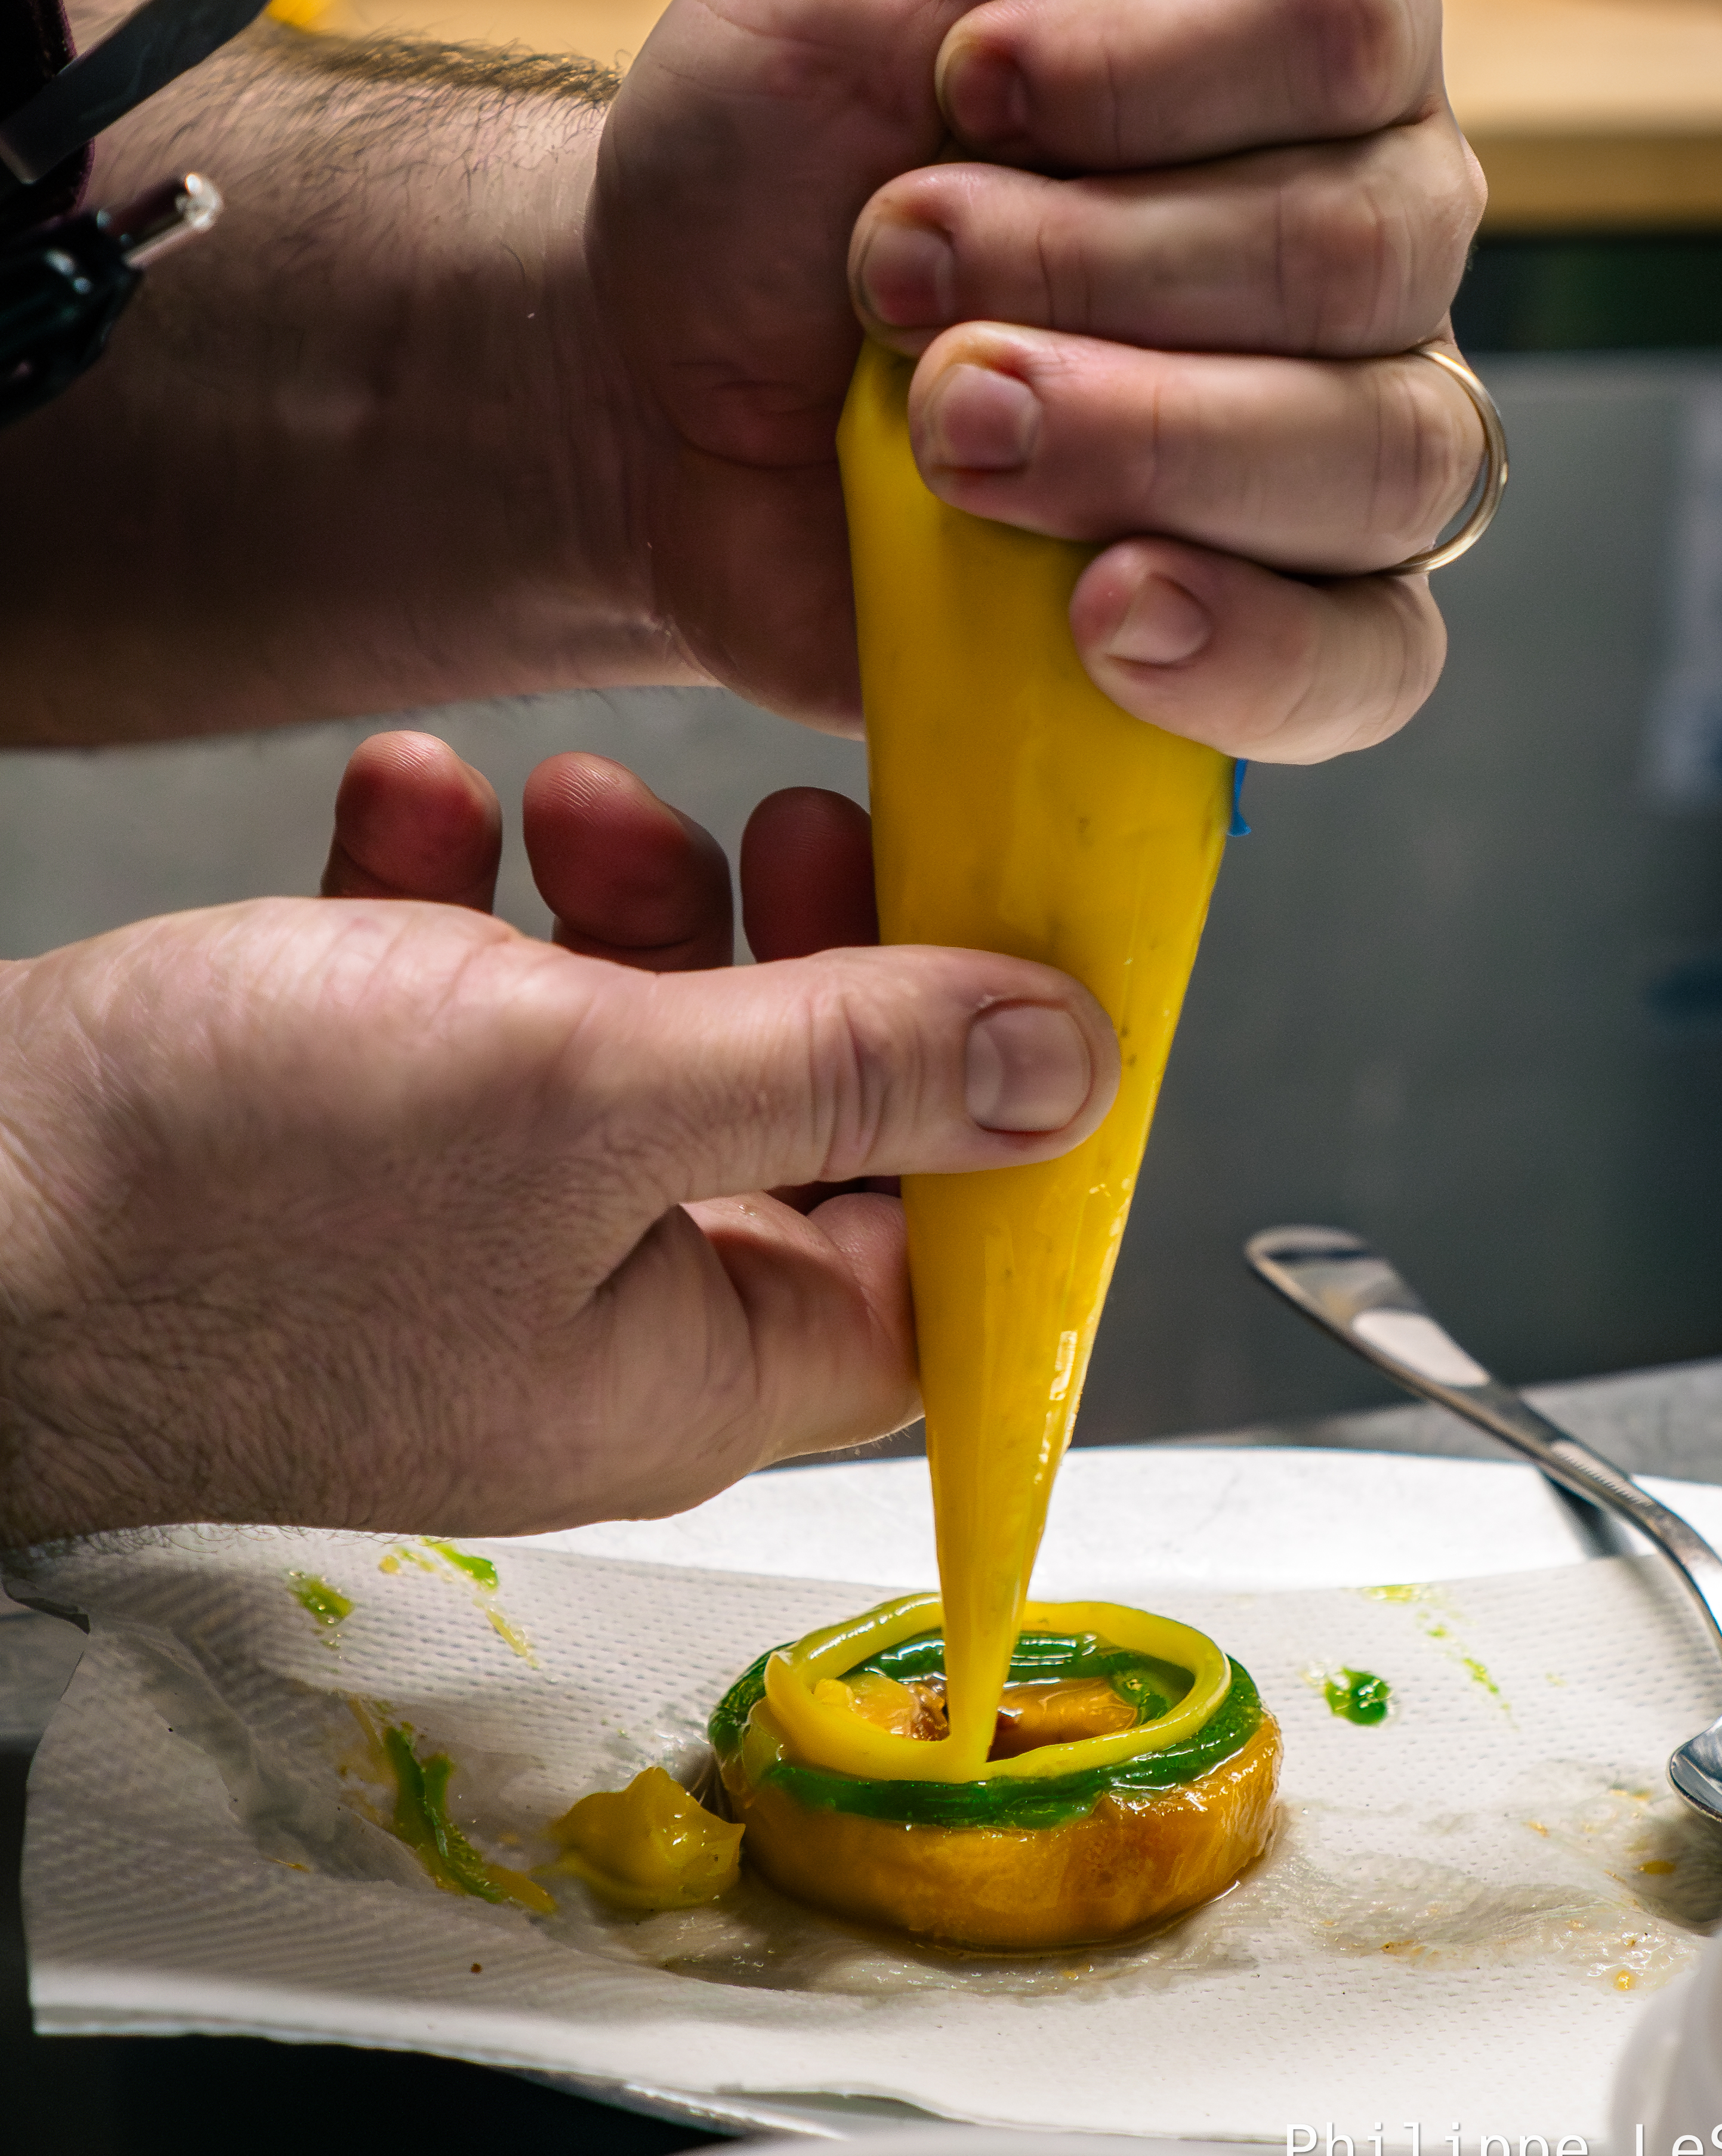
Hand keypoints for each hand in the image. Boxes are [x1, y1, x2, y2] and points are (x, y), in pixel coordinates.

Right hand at [0, 748, 1109, 1544]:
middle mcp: (594, 1315)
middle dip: (796, 941)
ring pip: (627, 1038)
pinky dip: (456, 893)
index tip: (990, 922)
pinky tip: (416, 808)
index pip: (939, 1250)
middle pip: (789, 1114)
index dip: (990, 1088)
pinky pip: (462, 1010)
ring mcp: (467, 1233)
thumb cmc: (224, 1202)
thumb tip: (1063, 1064)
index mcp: (693, 1360)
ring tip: (571, 795)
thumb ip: (843, 1068)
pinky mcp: (349, 1149)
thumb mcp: (591, 1098)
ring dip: (623, 889)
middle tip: (790, 817)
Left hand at [589, 0, 1485, 758]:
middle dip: (1103, 266)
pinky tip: (1105, 614)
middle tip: (898, 275)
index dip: (1163, 69)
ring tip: (946, 429)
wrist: (655, 379)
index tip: (970, 85)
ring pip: (1384, 454)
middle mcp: (1365, 231)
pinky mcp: (1282, 618)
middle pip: (1364, 253)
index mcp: (1291, 43)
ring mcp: (1341, 434)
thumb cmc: (770, 165)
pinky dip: (1247, 647)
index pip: (1350, 27)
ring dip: (1148, 438)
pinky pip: (1370, 658)